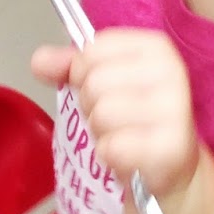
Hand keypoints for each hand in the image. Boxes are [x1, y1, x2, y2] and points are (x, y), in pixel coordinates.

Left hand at [32, 31, 201, 197]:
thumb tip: (39, 61)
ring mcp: (174, 110)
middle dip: (92, 106)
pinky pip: (112, 147)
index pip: (93, 50)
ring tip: (122, 136)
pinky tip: (129, 155)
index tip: (105, 87)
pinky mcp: (170, 147)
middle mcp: (171, 72)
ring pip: (101, 115)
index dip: (84, 73)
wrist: (170, 166)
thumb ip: (69, 67)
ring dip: (102, 132)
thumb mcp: (103, 82)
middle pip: (94, 83)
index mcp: (156, 47)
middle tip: (115, 119)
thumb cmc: (135, 119)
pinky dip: (110, 155)